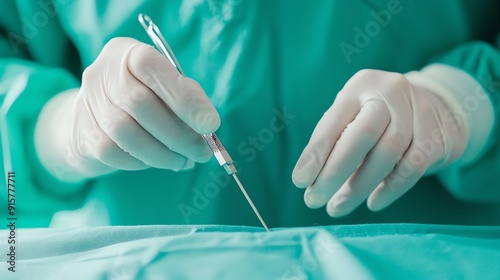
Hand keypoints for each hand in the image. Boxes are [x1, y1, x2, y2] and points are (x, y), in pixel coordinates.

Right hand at [36, 37, 219, 181]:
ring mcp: (89, 103)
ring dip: (163, 154)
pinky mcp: (84, 133)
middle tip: (201, 152)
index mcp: (128, 53)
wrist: (94, 117)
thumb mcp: (165, 87)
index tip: (211, 124)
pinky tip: (158, 161)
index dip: (184, 97)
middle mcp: (104, 73)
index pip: (153, 68)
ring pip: (126, 133)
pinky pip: (114, 153)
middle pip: (139, 103)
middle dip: (178, 134)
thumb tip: (206, 127)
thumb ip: (184, 98)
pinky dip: (142, 162)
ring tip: (184, 161)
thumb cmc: (144, 97)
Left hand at [292, 69, 467, 216]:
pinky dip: (391, 188)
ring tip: (338, 207)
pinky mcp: (438, 132)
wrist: (438, 104)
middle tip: (314, 200)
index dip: (316, 152)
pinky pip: (413, 166)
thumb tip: (311, 182)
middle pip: (362, 135)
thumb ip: (336, 141)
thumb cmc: (380, 116)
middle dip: (335, 172)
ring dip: (359, 186)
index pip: (333, 120)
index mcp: (359, 87)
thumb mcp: (354, 115)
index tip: (299, 181)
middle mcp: (389, 92)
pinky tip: (373, 202)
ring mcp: (418, 110)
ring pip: (388, 153)